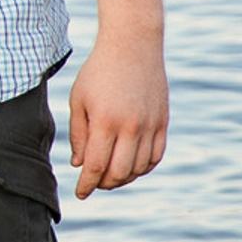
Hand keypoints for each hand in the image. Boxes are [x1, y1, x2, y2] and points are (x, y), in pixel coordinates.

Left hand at [68, 33, 167, 198]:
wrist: (132, 47)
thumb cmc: (98, 73)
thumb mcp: (78, 101)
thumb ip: (78, 135)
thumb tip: (79, 165)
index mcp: (105, 122)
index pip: (96, 166)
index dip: (87, 184)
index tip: (80, 194)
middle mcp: (131, 127)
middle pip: (119, 172)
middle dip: (104, 184)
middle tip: (93, 184)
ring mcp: (151, 125)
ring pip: (139, 168)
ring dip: (123, 178)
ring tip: (109, 177)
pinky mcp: (163, 122)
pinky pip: (156, 156)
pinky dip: (143, 168)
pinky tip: (130, 167)